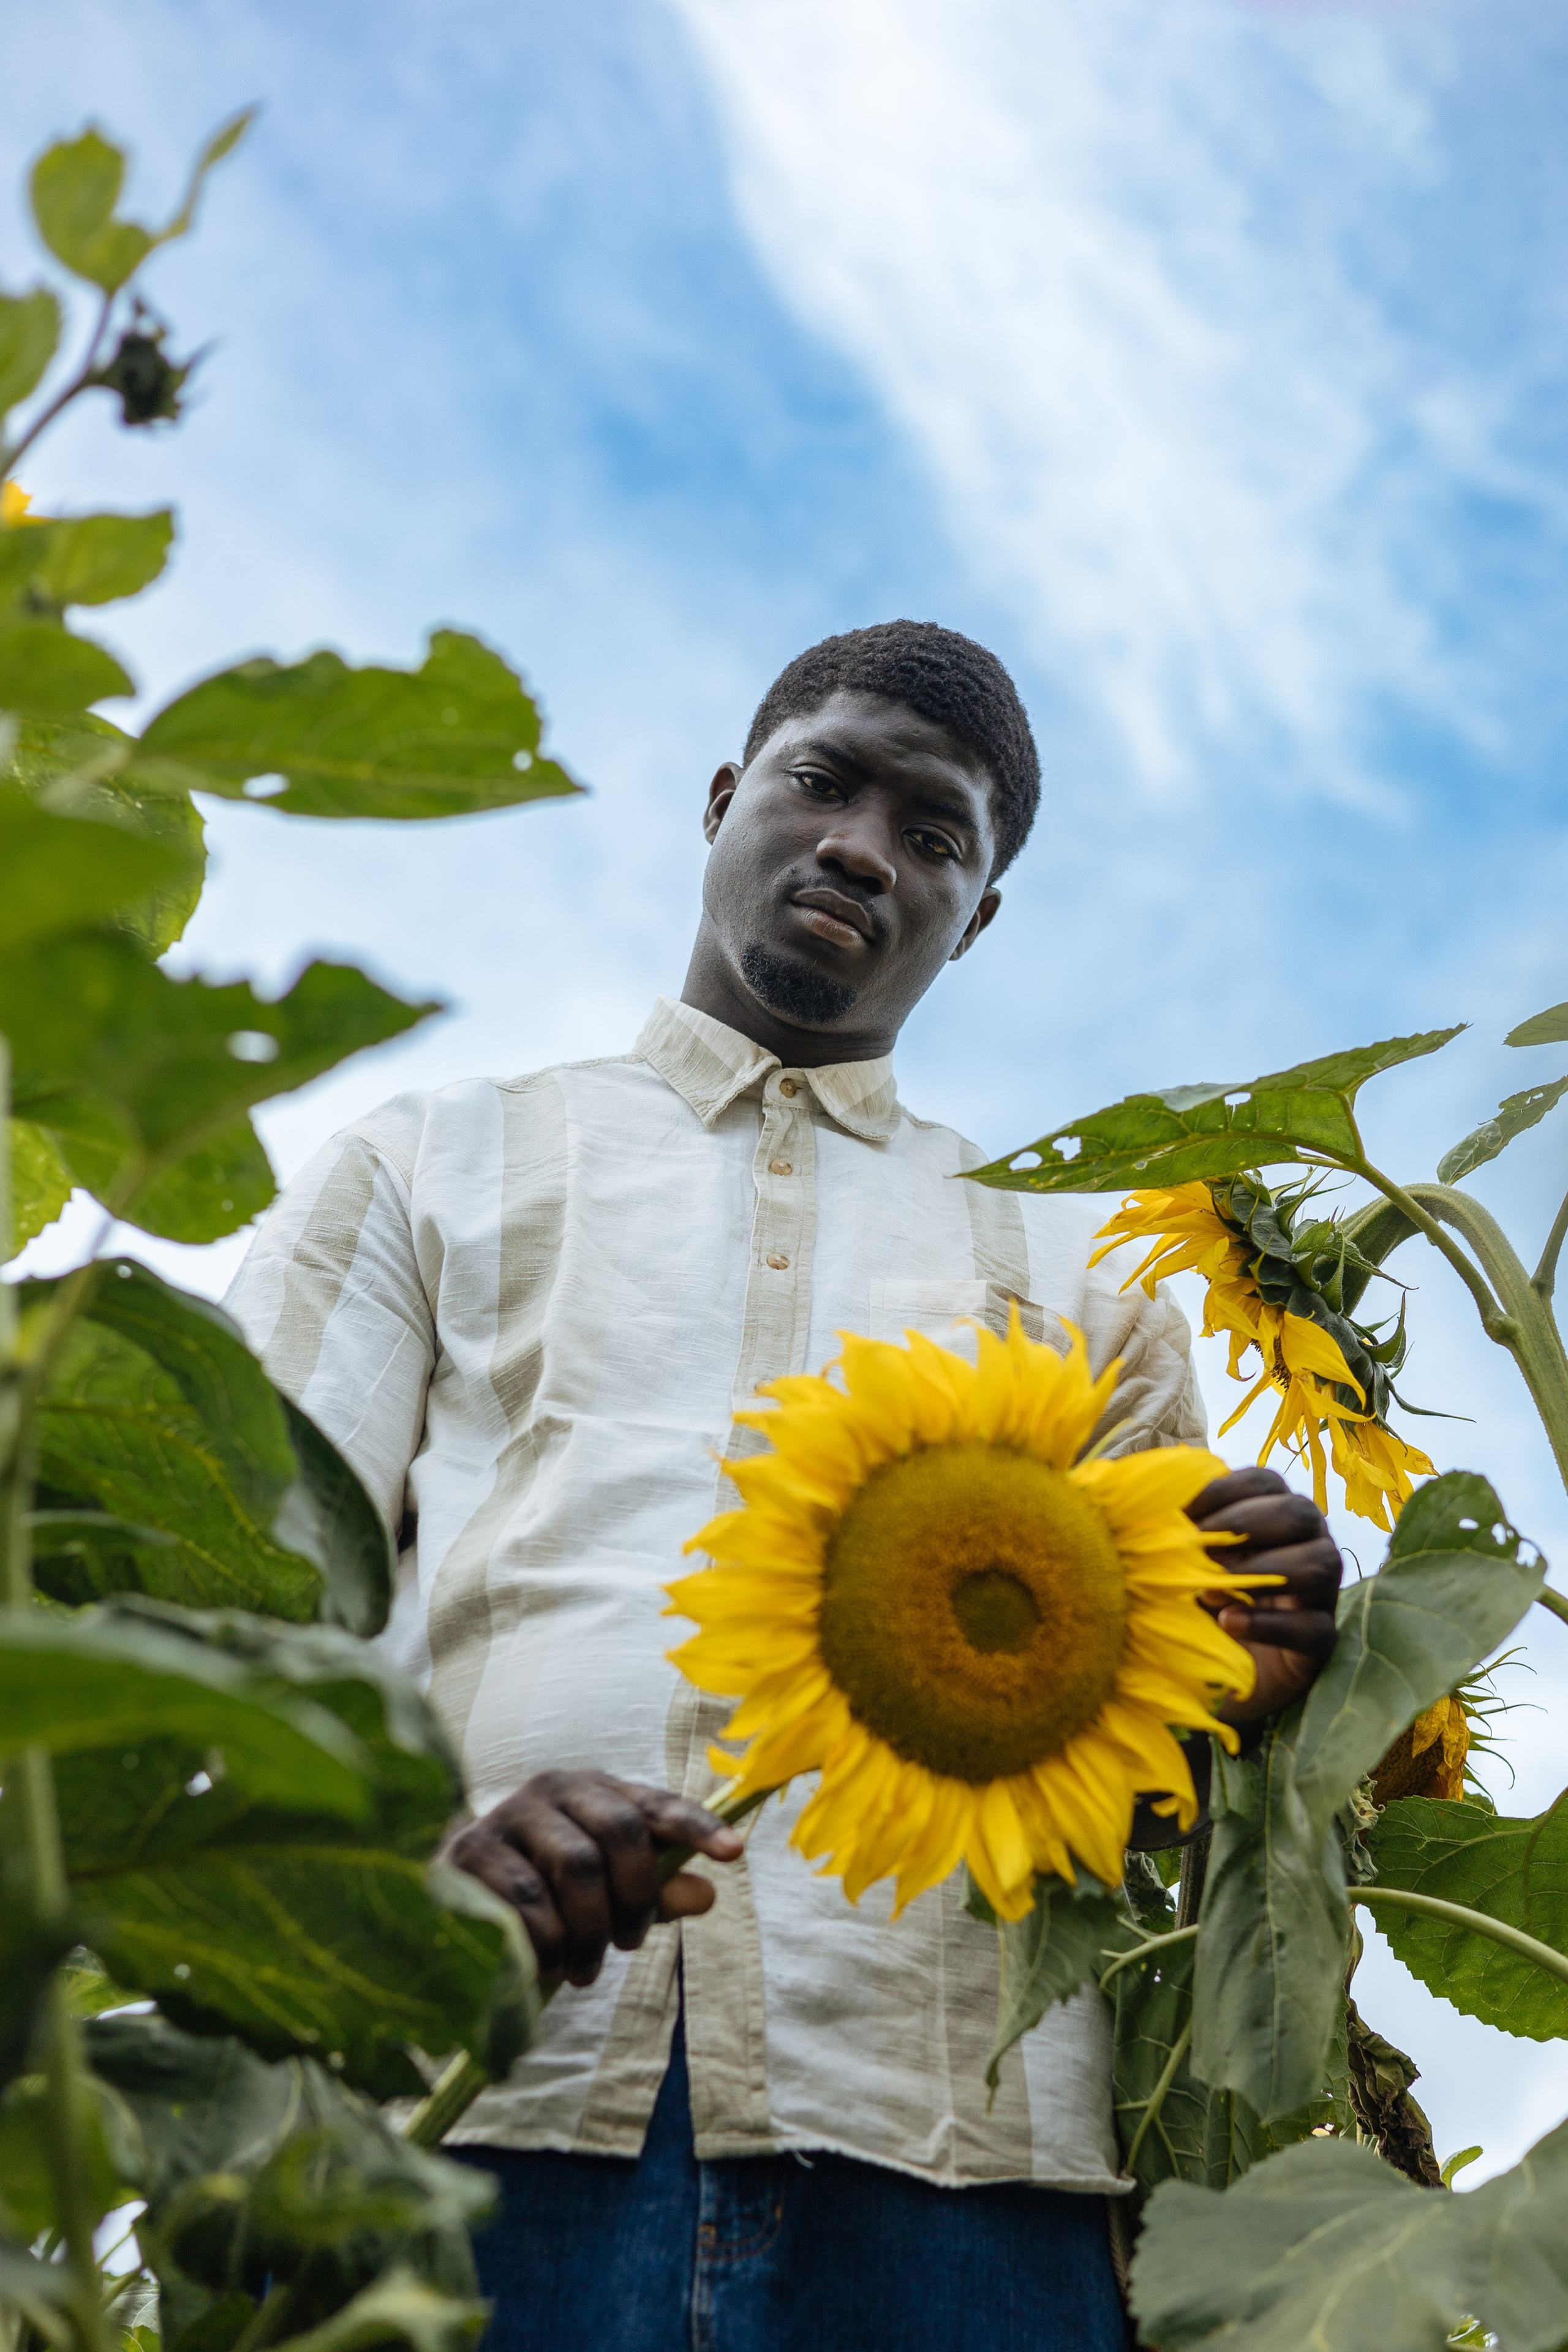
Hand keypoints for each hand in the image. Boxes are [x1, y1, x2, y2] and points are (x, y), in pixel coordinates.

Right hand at [440, 1770, 743, 1988]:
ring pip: (574, 1867)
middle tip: (628, 1944)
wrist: (451, 1889)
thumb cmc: (544, 1887)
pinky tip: (546, 1964)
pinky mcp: (469, 1853)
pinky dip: (547, 1942)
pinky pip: (526, 1901)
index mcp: (594, 1790)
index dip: (696, 1826)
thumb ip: (655, 1890)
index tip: (734, 1854)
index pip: (655, 1803)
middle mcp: (552, 1789)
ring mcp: (507, 1816)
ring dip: (589, 1931)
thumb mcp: (606, 1890)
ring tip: (585, 1970)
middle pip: (618, 1831)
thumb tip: (707, 1894)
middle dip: (634, 1898)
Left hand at [1186, 1465, 1342, 1723]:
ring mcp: (1322, 1591)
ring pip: (1322, 1562)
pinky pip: (1315, 1627)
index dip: (1224, 1490)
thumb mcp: (1182, 1561)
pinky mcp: (1322, 1639)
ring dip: (1265, 1570)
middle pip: (1301, 1512)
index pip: (1265, 1481)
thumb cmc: (1197, 1599)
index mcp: (1275, 1513)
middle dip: (1246, 1524)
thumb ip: (1173, 1529)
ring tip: (1213, 1589)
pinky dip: (1269, 1624)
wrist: (1214, 1669)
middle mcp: (1309, 1543)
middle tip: (1199, 1548)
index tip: (1181, 1512)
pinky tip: (1228, 1623)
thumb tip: (1144, 1502)